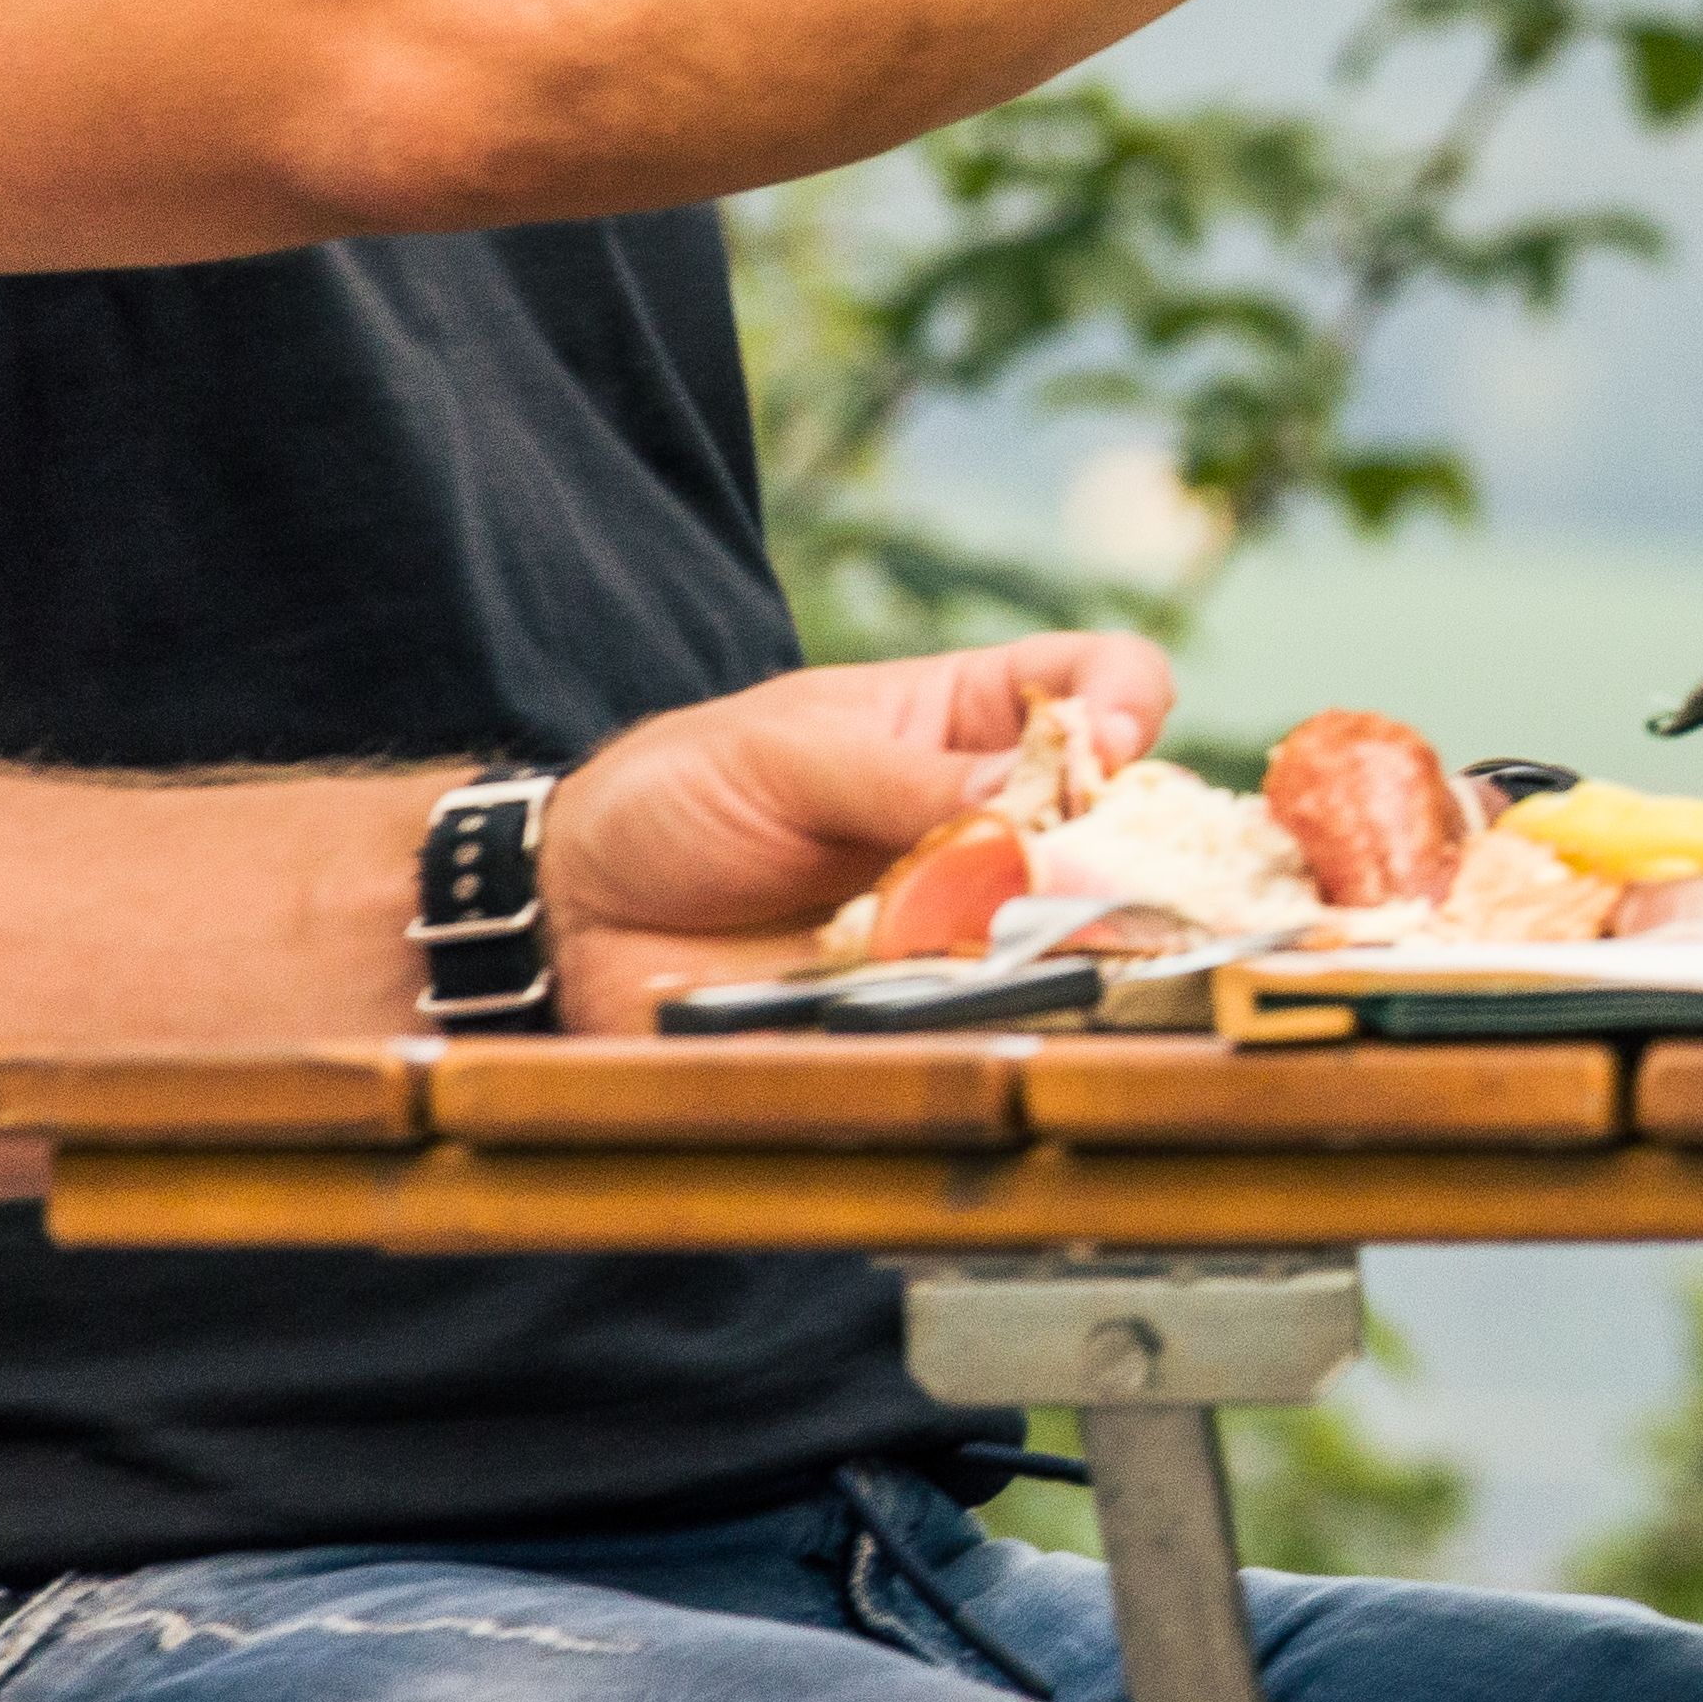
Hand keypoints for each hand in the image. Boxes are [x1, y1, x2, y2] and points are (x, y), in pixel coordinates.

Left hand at [546, 626, 1174, 1018]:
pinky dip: (996, 1018)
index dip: (1125, 704)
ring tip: (1020, 941)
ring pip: (1072, 929)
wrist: (575, 916)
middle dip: (1127, 841)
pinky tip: (969, 1008)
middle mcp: (987, 819)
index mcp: (964, 721)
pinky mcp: (919, 1004)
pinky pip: (988, 1016)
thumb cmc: (675, 796)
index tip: (1105, 746)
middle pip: (1116, 818)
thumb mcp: (786, 755)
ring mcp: (962, 917)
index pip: (1096, 683)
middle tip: (1079, 867)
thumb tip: (1044, 801)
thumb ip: (907, 779)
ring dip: (1068, 938)